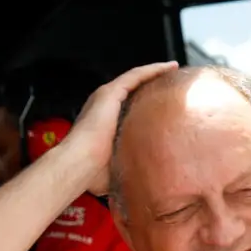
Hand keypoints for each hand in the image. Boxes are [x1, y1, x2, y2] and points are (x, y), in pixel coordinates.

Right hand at [60, 60, 179, 193]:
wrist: (78, 165)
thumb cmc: (91, 173)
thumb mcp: (115, 169)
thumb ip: (128, 169)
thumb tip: (142, 183)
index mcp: (102, 125)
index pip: (126, 109)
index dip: (144, 104)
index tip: (161, 105)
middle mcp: (103, 108)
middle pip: (132, 92)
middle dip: (150, 87)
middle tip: (171, 85)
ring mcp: (105, 98)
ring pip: (135, 79)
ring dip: (154, 73)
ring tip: (172, 70)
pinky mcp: (109, 92)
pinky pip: (135, 76)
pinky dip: (152, 70)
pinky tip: (169, 67)